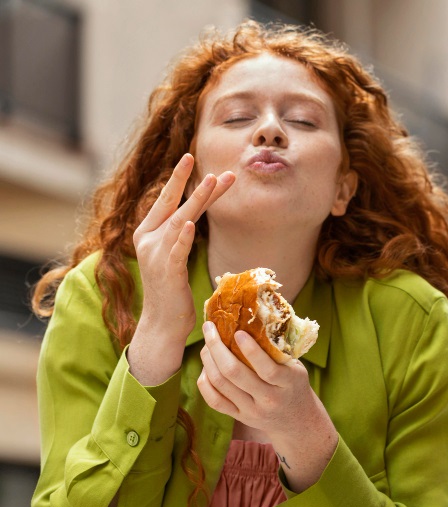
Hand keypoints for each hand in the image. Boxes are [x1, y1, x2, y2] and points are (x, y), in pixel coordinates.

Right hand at [133, 154, 234, 343]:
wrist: (162, 322)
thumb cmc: (172, 288)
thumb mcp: (172, 255)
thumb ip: (178, 233)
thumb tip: (192, 214)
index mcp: (147, 232)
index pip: (165, 200)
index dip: (177, 178)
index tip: (189, 157)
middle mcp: (147, 240)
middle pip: (172, 204)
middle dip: (188, 181)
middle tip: (202, 161)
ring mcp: (155, 255)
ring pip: (179, 221)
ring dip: (198, 200)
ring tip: (213, 181)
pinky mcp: (167, 272)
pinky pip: (176, 250)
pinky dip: (183, 236)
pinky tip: (191, 223)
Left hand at [198, 322, 336, 490]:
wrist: (296, 420)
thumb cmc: (294, 385)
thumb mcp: (296, 368)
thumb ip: (279, 351)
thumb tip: (254, 319)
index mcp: (287, 384)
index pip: (267, 369)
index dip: (250, 349)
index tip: (237, 331)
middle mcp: (268, 399)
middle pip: (234, 373)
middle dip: (217, 347)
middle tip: (210, 327)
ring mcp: (251, 411)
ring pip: (220, 384)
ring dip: (208, 360)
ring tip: (207, 343)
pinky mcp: (238, 417)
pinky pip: (214, 400)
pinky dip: (205, 381)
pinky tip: (207, 366)